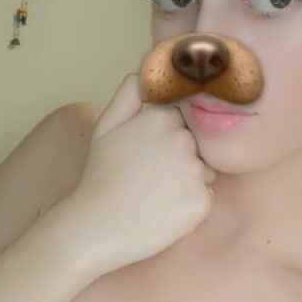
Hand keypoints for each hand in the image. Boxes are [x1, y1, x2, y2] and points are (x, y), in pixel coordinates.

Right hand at [74, 74, 215, 270]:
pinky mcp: (202, 203)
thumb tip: (144, 74)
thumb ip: (127, 96)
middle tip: (149, 177)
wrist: (96, 227)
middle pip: (196, 144)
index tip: (149, 154)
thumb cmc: (99, 177)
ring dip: (187, 181)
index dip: (167, 136)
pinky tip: (163, 210)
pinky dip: (190, 205)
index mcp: (161, 118)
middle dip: (180, 157)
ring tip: (155, 194)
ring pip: (204, 171)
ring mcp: (195, 172)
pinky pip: (205, 198)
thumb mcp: (105, 127)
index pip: (182, 119)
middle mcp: (183, 141)